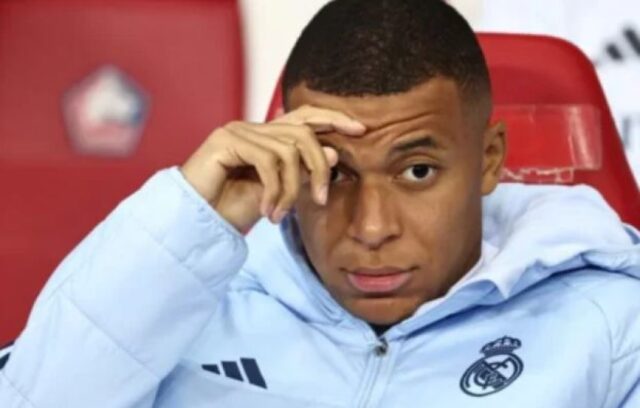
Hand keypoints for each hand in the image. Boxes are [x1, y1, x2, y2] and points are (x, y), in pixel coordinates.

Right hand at [180, 106, 365, 231]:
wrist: (196, 224)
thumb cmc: (233, 209)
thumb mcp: (277, 193)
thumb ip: (301, 173)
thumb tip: (333, 154)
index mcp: (265, 136)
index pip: (304, 117)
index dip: (333, 118)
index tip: (361, 129)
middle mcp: (252, 127)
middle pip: (303, 134)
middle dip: (319, 167)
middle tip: (322, 199)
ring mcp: (237, 131)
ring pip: (287, 151)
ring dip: (292, 189)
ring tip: (282, 215)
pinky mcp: (226, 141)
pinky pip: (267, 161)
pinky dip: (275, 190)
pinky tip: (269, 212)